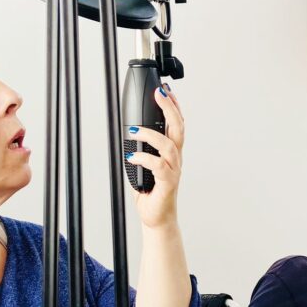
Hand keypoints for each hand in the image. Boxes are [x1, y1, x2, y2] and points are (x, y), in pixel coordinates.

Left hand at [127, 85, 183, 229]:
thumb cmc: (151, 192)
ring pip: (169, 145)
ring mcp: (174, 170)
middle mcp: (175, 158)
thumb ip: (141, 149)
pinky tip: (133, 157)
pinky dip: (144, 159)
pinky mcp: (168, 183)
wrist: (157, 217)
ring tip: (134, 130)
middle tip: (158, 93)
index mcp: (172, 152)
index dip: (173, 105)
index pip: (177, 123)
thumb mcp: (144, 164)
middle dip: (169, 108)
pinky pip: (158, 166)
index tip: (164, 89)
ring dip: (150, 135)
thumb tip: (128, 132)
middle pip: (178, 127)